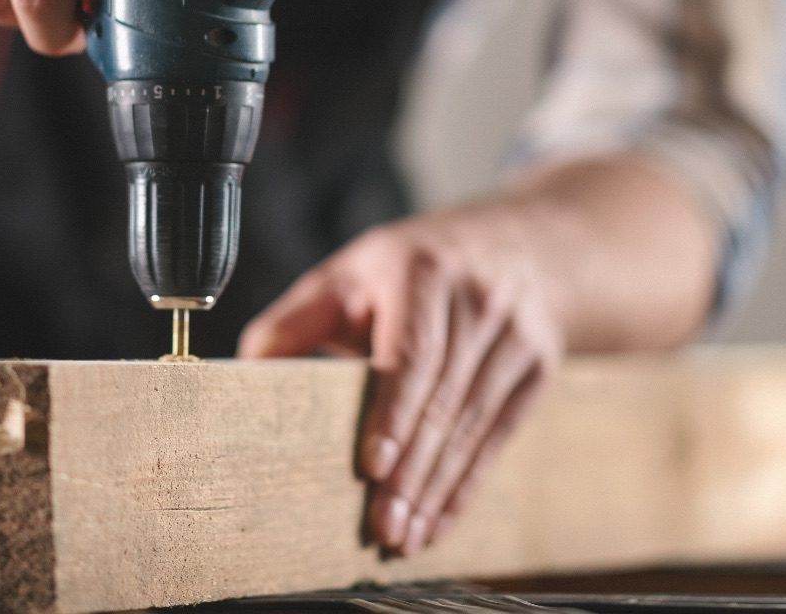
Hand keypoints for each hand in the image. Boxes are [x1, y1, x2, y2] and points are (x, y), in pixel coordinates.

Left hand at [238, 201, 567, 555]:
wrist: (523, 245)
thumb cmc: (412, 267)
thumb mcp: (352, 271)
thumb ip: (298, 319)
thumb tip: (248, 373)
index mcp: (423, 271)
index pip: (413, 351)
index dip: (395, 412)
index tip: (373, 464)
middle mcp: (477, 300)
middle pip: (444, 397)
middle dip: (413, 469)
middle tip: (383, 526)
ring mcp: (515, 335)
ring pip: (474, 424)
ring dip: (437, 488)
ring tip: (405, 539)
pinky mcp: (537, 368)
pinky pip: (500, 436)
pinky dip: (468, 485)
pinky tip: (440, 523)